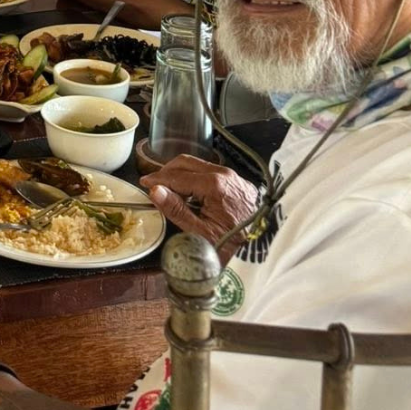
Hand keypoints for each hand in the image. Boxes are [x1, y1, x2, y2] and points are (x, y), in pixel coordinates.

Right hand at [140, 155, 258, 263]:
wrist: (267, 247)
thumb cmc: (234, 244)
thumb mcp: (201, 233)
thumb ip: (177, 210)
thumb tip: (155, 191)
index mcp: (213, 184)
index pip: (176, 176)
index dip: (157, 180)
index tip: (143, 184)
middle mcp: (222, 173)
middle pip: (186, 163)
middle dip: (167, 172)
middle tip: (154, 185)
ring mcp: (231, 175)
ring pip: (198, 165)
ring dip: (180, 174)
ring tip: (170, 191)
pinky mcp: (237, 181)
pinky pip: (210, 172)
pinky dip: (195, 178)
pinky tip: (190, 194)